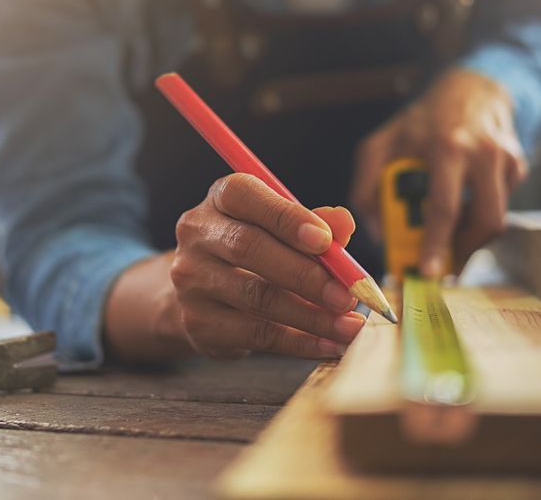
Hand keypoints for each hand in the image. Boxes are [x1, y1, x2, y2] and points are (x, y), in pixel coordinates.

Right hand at [169, 173, 363, 359]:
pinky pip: (255, 334)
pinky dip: (298, 342)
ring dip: (310, 316)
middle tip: (346, 296)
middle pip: (248, 247)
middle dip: (304, 274)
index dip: (285, 216)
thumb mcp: (282, 229)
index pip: (243, 195)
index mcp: (219, 199)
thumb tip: (343, 222)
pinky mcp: (198, 321)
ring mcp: (191, 279)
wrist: (205, 294)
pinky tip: (328, 345)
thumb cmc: (256, 251)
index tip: (326, 241)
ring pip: (256, 297)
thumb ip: (315, 224)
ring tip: (348, 326)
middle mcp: (196, 234)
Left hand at [351, 69, 527, 274]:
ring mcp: (505, 159)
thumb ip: (365, 187)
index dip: (435, 243)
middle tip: (441, 272)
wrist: (468, 91)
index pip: (444, 206)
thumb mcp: (379, 145)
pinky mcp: (518, 165)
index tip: (426, 271)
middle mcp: (482, 153)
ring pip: (495, 220)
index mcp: (446, 147)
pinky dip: (478, 218)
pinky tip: (461, 210)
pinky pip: (500, 206)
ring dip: (470, 240)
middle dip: (461, 254)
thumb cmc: (417, 124)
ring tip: (446, 244)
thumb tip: (376, 234)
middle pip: (483, 220)